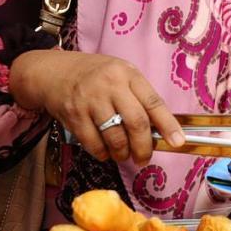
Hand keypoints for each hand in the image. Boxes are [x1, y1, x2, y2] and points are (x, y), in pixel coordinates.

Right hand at [9, 49, 185, 164]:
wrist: (52, 72)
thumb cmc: (93, 76)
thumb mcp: (120, 75)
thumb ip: (137, 97)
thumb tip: (159, 131)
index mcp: (127, 74)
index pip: (153, 101)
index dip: (168, 124)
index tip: (178, 141)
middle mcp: (110, 85)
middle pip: (136, 122)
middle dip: (144, 147)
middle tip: (144, 158)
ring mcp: (90, 100)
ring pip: (115, 137)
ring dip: (123, 153)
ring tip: (124, 155)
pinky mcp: (74, 115)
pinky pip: (94, 144)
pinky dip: (103, 154)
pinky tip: (105, 151)